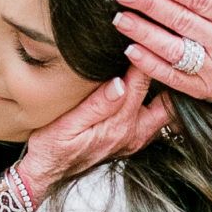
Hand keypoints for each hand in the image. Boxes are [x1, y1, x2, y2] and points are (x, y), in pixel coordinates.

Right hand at [19, 66, 174, 194]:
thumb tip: (120, 84)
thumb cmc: (51, 148)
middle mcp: (132, 134)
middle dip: (165, 76)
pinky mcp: (130, 141)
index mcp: (119, 126)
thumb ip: (96, 106)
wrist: (46, 173)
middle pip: (165, 101)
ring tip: (161, 65)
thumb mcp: (67, 125)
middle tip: (163, 51)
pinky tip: (151, 89)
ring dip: (164, 90)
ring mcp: (133, 139)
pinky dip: (157, 103)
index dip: (143, 59)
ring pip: (163, 112)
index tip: (144, 38)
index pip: (139, 84)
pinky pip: (154, 120)